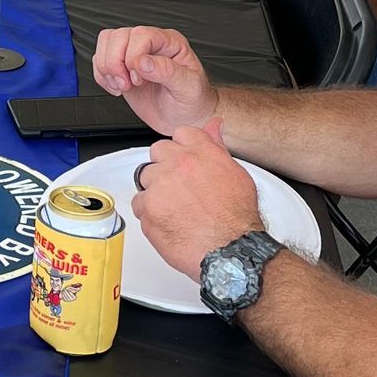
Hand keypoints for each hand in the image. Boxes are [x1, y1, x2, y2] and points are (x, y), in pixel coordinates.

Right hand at [92, 24, 218, 136]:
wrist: (188, 119)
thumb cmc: (193, 101)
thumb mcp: (188, 87)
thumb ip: (167, 71)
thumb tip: (143, 62)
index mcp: (170, 43)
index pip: (141, 35)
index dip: (134, 56)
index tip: (139, 78)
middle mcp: (150, 45)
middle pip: (118, 36)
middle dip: (116, 63)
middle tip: (128, 84)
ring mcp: (134, 55)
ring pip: (106, 43)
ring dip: (107, 68)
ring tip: (123, 86)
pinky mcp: (122, 68)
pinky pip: (100, 60)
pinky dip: (102, 76)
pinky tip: (117, 88)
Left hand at [132, 123, 263, 284]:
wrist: (230, 251)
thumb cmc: (237, 219)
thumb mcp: (236, 175)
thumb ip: (217, 147)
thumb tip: (213, 125)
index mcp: (202, 152)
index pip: (180, 134)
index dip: (182, 149)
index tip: (184, 162)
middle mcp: (179, 164)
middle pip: (158, 153)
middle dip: (166, 168)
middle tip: (180, 188)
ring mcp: (161, 185)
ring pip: (146, 178)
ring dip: (156, 190)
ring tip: (176, 208)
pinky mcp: (148, 208)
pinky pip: (139, 203)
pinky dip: (149, 213)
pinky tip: (168, 221)